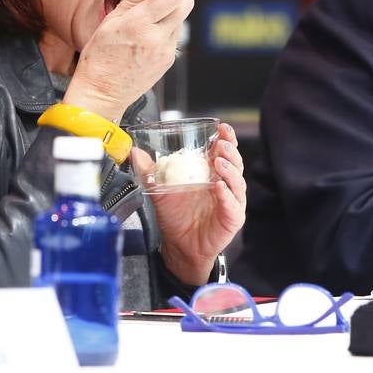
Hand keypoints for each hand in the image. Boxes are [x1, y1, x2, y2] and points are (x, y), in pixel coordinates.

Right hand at [65, 0, 191, 122]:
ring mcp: (165, 51)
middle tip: (155, 0)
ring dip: (169, 14)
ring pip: (181, 19)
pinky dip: (164, 30)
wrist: (101, 94)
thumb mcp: (109, 23)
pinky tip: (146, 37)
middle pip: (186, 3)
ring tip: (146, 22)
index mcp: (139, 24)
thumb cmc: (98, 59)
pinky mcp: (168, 61)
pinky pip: (174, 36)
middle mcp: (157, 38)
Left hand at [150, 122, 246, 285]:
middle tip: (220, 144)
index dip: (226, 137)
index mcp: (211, 172)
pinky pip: (233, 204)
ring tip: (219, 162)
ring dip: (229, 170)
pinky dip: (227, 195)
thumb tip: (135, 151)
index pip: (223, 150)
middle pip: (235, 162)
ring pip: (237, 181)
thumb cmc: (175, 215)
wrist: (179, 245)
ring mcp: (231, 200)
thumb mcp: (160, 189)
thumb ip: (150, 171)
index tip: (222, 128)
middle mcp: (225, 183)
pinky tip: (219, 188)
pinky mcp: (232, 217)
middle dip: (229, 150)